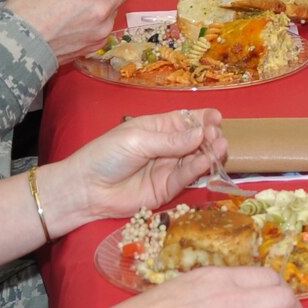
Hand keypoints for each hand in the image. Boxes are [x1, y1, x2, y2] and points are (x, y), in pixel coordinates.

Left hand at [55, 108, 227, 221]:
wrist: (86, 189)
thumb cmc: (106, 155)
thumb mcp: (138, 139)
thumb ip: (171, 140)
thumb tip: (203, 132)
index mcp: (158, 127)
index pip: (187, 120)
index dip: (203, 118)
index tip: (217, 118)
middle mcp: (168, 147)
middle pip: (197, 139)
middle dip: (210, 136)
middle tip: (216, 135)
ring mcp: (169, 168)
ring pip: (196, 158)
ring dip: (210, 152)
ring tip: (221, 146)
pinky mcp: (168, 189)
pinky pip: (187, 177)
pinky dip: (199, 169)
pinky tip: (206, 160)